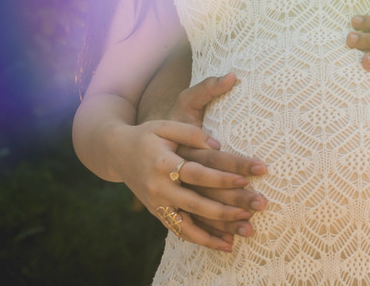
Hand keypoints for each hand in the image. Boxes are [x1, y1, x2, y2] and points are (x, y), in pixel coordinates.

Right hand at [112, 119, 253, 251]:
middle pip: (195, 203)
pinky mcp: (157, 213)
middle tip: (253, 209)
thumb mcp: (165, 126)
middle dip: (225, 209)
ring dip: (214, 233)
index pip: (196, 173)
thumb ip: (192, 133)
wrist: (117, 153)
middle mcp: (158, 187)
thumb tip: (218, 145)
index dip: (220, 177)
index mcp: (162, 163)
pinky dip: (200, 239)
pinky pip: (179, 231)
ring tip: (240, 235)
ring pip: (186, 225)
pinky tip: (221, 244)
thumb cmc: (147, 136)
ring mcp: (156, 204)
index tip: (245, 179)